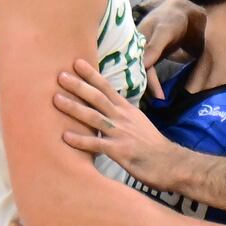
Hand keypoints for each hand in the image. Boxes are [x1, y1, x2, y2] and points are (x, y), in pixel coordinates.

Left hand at [56, 58, 182, 188]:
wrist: (169, 163)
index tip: (77, 62)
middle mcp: (122, 117)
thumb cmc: (152, 145)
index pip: (107, 88)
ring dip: (74, 107)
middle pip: (98, 98)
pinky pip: (96, 144)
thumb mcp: (139, 122)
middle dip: (78, 86)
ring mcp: (120, 133)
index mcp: (127, 110)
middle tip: (60, 75)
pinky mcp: (119, 151)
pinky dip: (80, 140)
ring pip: (94, 117)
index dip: (92, 75)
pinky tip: (65, 137)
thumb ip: (122, 114)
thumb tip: (108, 107)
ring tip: (56, 99)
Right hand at [137, 0, 207, 97]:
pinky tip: (155, 94)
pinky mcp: (154, 57)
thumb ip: (155, 47)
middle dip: (141, 89)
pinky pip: (150, 73)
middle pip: (136, 73)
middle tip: (151, 106)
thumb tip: (143, 65)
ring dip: (146, 88)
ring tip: (154, 104)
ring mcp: (146, 54)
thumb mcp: (164, 30)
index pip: (139, 67)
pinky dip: (152, 83)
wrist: (185, 13)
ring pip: (143, 75)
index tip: (158, 98)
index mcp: (135, 43)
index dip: (147, 83)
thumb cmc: (173, 18)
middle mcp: (138, 50)